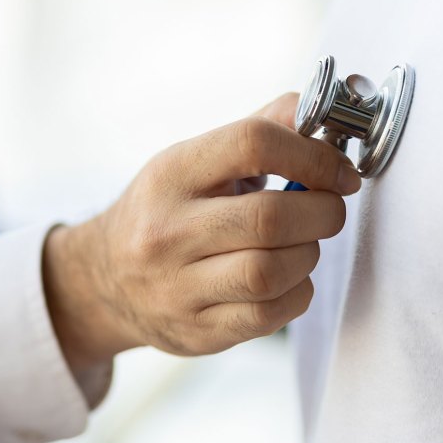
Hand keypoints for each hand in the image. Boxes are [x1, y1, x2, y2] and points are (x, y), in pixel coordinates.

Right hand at [43, 94, 359, 371]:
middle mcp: (167, 232)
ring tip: (302, 245)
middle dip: (323, 212)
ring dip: (308, 255)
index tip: (338, 171)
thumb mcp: (191, 161)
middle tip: (330, 209)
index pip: (252, 143)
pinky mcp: (197, 331)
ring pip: (272, 272)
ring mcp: (178, 288)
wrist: (105, 281)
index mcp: (170, 176)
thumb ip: (256, 131)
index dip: (312, 154)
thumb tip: (318, 110)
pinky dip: (297, 293)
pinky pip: (270, 316)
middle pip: (270, 218)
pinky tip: (288, 279)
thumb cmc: (164, 212)